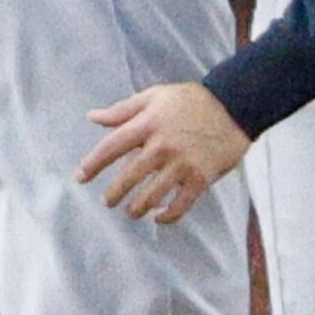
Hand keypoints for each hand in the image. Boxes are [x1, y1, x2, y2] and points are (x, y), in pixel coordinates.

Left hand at [77, 82, 250, 225]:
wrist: (233, 105)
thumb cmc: (190, 100)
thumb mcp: (155, 96)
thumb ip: (123, 109)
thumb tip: (92, 117)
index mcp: (149, 123)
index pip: (112, 146)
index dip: (93, 164)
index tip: (81, 178)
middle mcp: (162, 145)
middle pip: (129, 176)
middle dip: (114, 193)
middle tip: (107, 201)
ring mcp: (182, 164)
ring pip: (151, 196)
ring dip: (136, 208)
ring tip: (131, 212)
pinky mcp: (200, 178)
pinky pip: (180, 206)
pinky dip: (167, 217)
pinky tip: (158, 218)